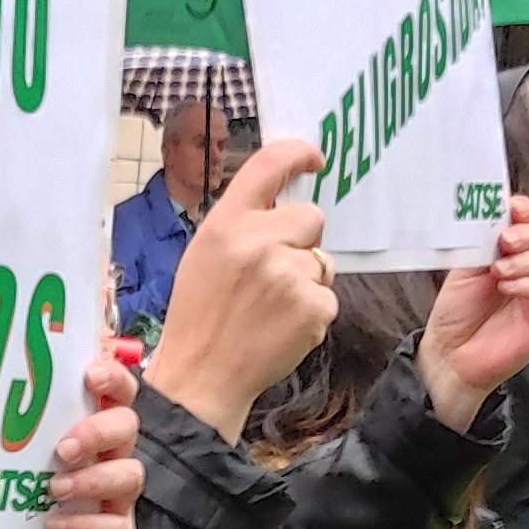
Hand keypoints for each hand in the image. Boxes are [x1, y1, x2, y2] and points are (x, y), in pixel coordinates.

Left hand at [0, 352, 146, 528]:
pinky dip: (85, 525)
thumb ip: (1, 434)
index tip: (90, 374)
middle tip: (62, 447)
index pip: (113, 393)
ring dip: (92, 478)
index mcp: (82, 432)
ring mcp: (112, 503)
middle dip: (98, 430)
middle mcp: (104, 462)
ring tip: (53, 490)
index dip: (113, 376)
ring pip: (130, 476)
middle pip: (126, 427)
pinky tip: (54, 527)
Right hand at [140, 138, 334, 443]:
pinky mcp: (312, 307)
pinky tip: (282, 327)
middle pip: (311, 216)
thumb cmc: (200, 314)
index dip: (298, 153)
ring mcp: (288, 275)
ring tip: (271, 307)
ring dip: (306, 280)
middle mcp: (258, 241)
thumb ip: (241, 223)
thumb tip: (282, 201)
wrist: (201, 375)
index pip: (269, 165)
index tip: (315, 157)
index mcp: (226, 223)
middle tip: (274, 271)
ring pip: (322, 261)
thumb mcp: (205, 254)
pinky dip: (311, 312)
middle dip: (302, 239)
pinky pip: (327, 296)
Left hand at [419, 196, 528, 428]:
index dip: (525, 214)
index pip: (528, 227)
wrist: (449, 354)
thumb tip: (496, 215)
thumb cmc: (456, 314)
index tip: (513, 206)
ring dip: (525, 262)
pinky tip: (508, 287)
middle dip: (526, 236)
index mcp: (511, 256)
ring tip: (498, 270)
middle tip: (504, 240)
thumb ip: (482, 243)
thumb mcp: (465, 269)